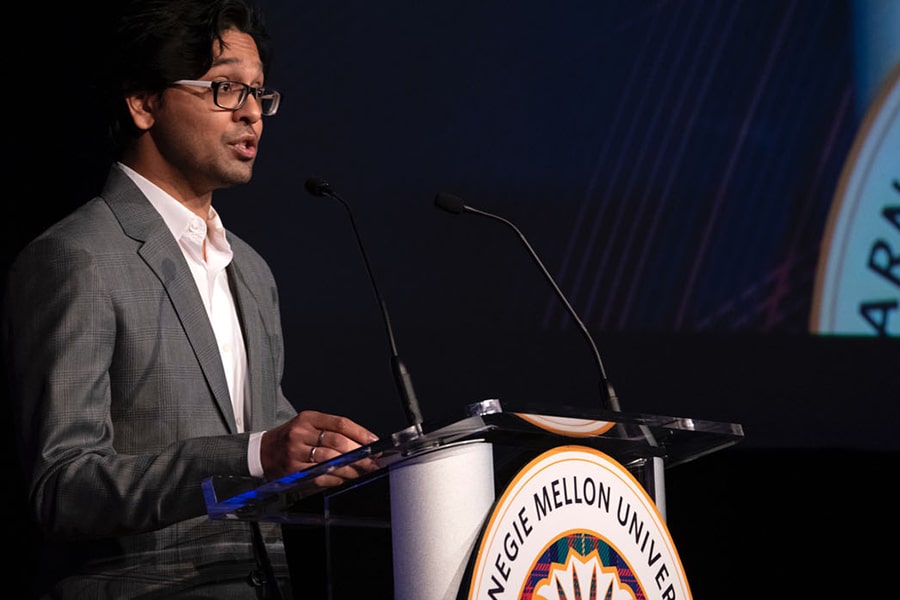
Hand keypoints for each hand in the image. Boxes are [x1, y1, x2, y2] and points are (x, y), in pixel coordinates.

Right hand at [260, 410, 379, 482]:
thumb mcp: (308, 425)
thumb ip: (332, 430)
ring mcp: (296, 453)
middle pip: (337, 442)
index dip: (360, 433)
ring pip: (331, 460)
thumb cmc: (291, 438)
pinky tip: (345, 478)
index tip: (374, 442)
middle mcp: (301, 434)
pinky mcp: (293, 471)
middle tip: (373, 460)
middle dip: (360, 453)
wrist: (263, 452)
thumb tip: (363, 442)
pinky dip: (337, 478)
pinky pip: (321, 476)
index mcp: (308, 418)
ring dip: (351, 468)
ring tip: (363, 470)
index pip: (340, 423)